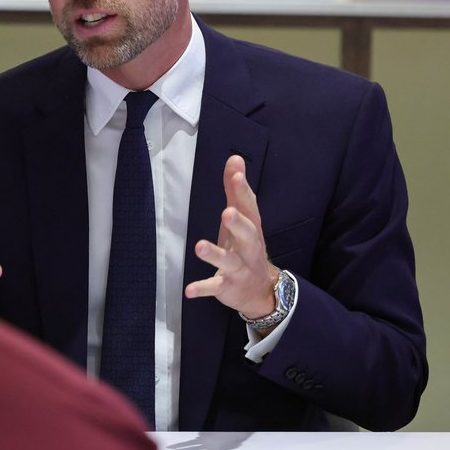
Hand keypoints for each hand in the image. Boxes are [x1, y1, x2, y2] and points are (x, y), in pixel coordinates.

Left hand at [185, 155, 277, 319]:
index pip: (249, 206)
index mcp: (251, 228)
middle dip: (238, 223)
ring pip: (229, 260)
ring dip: (215, 254)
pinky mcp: (227, 286)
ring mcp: (239, 268)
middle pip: (248, 234)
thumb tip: (235, 158)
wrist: (261, 291)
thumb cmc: (246, 247)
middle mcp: (248, 248)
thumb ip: (236, 190)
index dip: (242, 190)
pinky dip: (202, 288)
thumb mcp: (242, 218)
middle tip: (227, 213)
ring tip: (199, 246)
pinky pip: (214, 287)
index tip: (236, 172)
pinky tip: (188, 290)